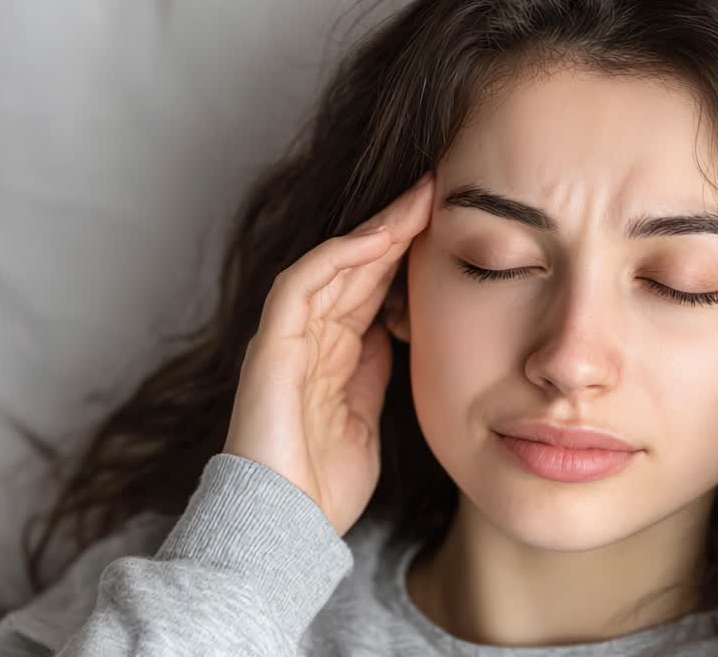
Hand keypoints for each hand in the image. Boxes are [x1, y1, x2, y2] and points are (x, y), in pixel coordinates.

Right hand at [223, 172, 434, 536]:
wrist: (286, 528)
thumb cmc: (325, 483)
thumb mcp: (368, 416)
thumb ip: (376, 370)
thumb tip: (400, 329)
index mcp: (332, 355)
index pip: (371, 288)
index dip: (405, 253)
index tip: (447, 223)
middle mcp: (308, 339)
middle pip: (354, 267)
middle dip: (396, 227)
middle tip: (437, 188)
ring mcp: (287, 340)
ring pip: (331, 266)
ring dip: (374, 230)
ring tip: (417, 199)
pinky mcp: (270, 348)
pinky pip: (302, 286)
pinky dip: (339, 258)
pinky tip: (378, 237)